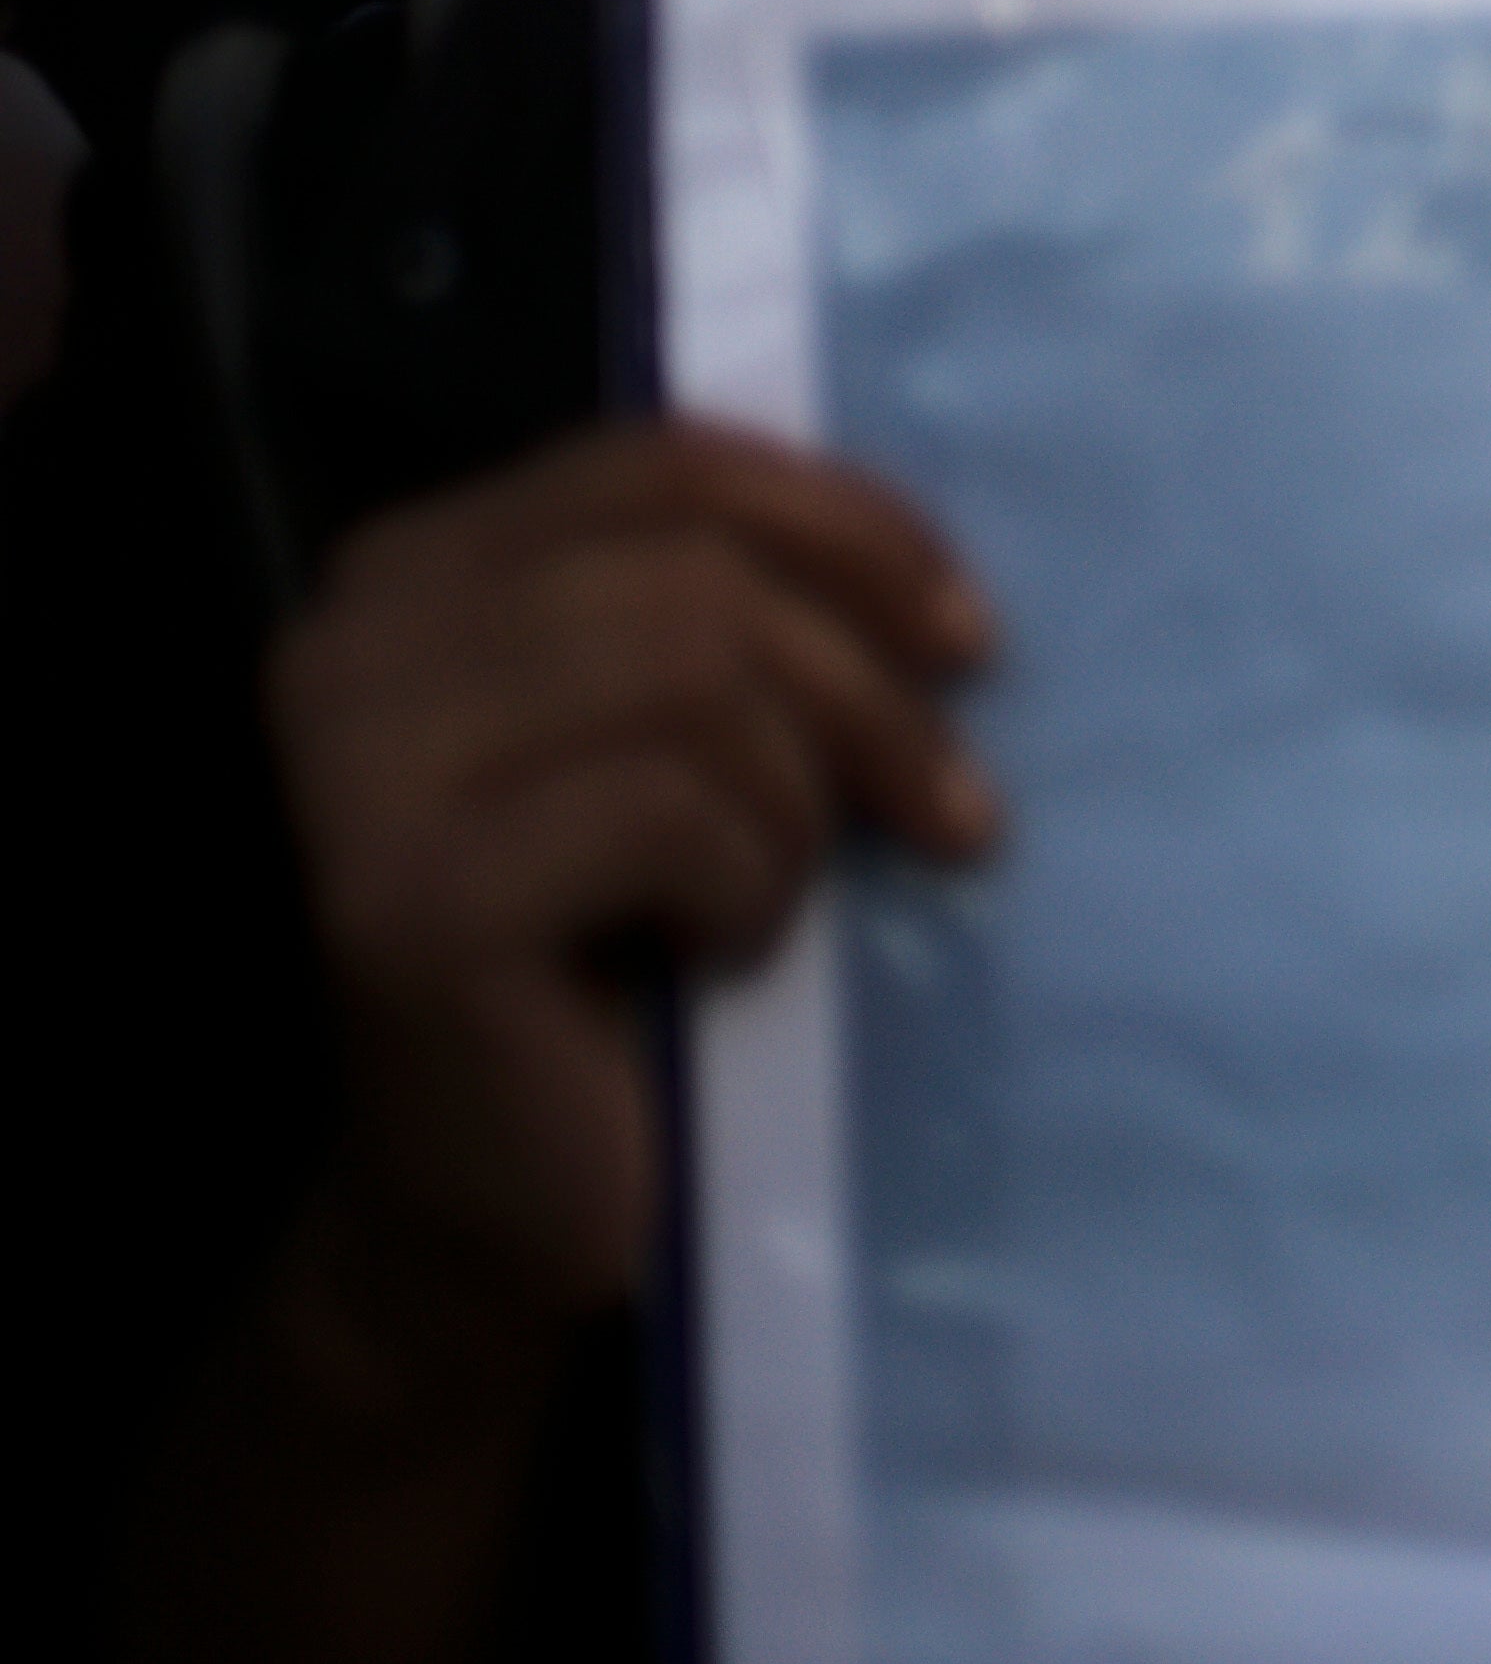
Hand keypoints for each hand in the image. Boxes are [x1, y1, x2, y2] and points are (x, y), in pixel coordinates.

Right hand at [274, 419, 996, 1357]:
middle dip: (866, 690)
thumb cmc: (624, 953)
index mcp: (413, 575)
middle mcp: (350, 649)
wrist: (498, 1200)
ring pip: (702, 682)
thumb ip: (735, 616)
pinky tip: (719, 957)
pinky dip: (751, 889)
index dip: (848, 526)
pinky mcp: (410, 904)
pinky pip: (676, 817)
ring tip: (779, 899)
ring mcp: (356, 776)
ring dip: (803, 806)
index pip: (665, 463)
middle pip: (700, 573)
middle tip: (948, 810)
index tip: (967, 636)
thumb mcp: (689, 743)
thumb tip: (927, 573)